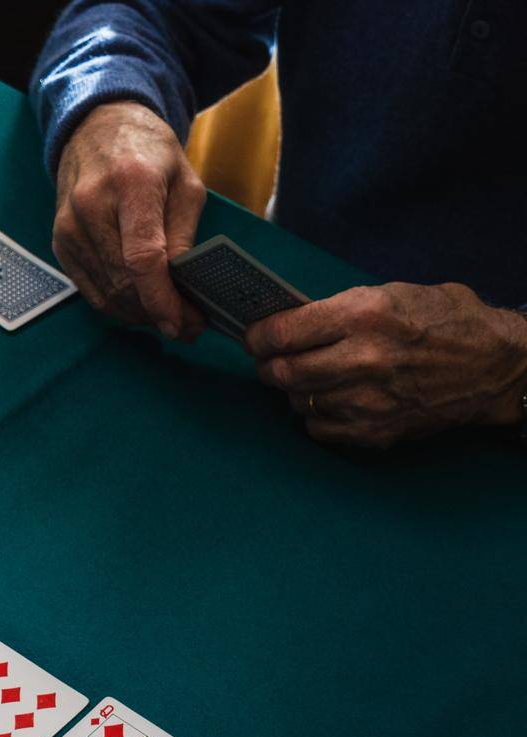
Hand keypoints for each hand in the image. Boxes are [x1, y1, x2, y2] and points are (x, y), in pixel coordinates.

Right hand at [52, 101, 207, 338]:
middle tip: (188, 324)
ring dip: (140, 314)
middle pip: (124, 282)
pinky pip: (90, 290)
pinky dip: (118, 306)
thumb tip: (183, 287)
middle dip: (158, 312)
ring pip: (107, 294)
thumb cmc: (148, 153)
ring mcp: (69, 227)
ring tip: (168, 315)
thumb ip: (184, 234)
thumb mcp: (184, 181)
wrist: (98, 130)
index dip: (162, 299)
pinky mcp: (59, 243)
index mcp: (130, 183)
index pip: (142, 258)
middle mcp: (91, 207)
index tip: (182, 322)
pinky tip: (140, 305)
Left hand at [246, 283, 526, 448]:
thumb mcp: (392, 294)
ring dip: (294, 390)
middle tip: (270, 360)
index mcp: (364, 315)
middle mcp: (361, 359)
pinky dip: (316, 414)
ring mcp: (366, 400)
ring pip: (297, 400)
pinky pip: (318, 427)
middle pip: (283, 371)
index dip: (259, 336)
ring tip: (308, 377)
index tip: (254, 337)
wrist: (494, 367)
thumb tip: (292, 320)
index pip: (283, 332)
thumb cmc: (444, 321)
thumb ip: (340, 309)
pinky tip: (331, 399)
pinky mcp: (373, 431)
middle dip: (269, 365)